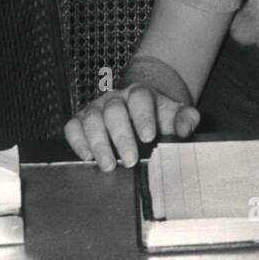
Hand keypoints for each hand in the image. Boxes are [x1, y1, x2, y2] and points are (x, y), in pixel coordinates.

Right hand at [63, 85, 200, 171]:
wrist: (141, 108)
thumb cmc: (158, 116)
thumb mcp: (176, 115)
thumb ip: (186, 119)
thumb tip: (183, 130)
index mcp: (140, 94)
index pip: (140, 98)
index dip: (143, 117)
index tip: (149, 137)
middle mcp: (116, 99)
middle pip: (113, 110)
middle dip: (121, 136)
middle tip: (130, 160)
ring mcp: (96, 108)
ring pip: (91, 119)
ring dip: (98, 143)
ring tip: (108, 165)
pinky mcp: (81, 120)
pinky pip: (72, 127)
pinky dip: (77, 141)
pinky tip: (87, 157)